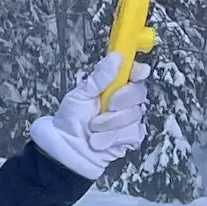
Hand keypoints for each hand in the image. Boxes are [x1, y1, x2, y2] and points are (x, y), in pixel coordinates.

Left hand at [30, 54, 150, 182]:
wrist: (67, 148)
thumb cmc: (71, 119)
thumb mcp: (80, 95)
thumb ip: (99, 77)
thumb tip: (116, 56)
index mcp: (113, 86)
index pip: (135, 73)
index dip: (138, 71)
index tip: (135, 72)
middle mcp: (124, 100)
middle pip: (139, 93)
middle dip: (120, 101)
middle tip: (104, 107)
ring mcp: (130, 119)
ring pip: (135, 115)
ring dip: (110, 124)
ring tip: (93, 128)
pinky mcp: (132, 136)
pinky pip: (133, 133)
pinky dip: (114, 137)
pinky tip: (101, 140)